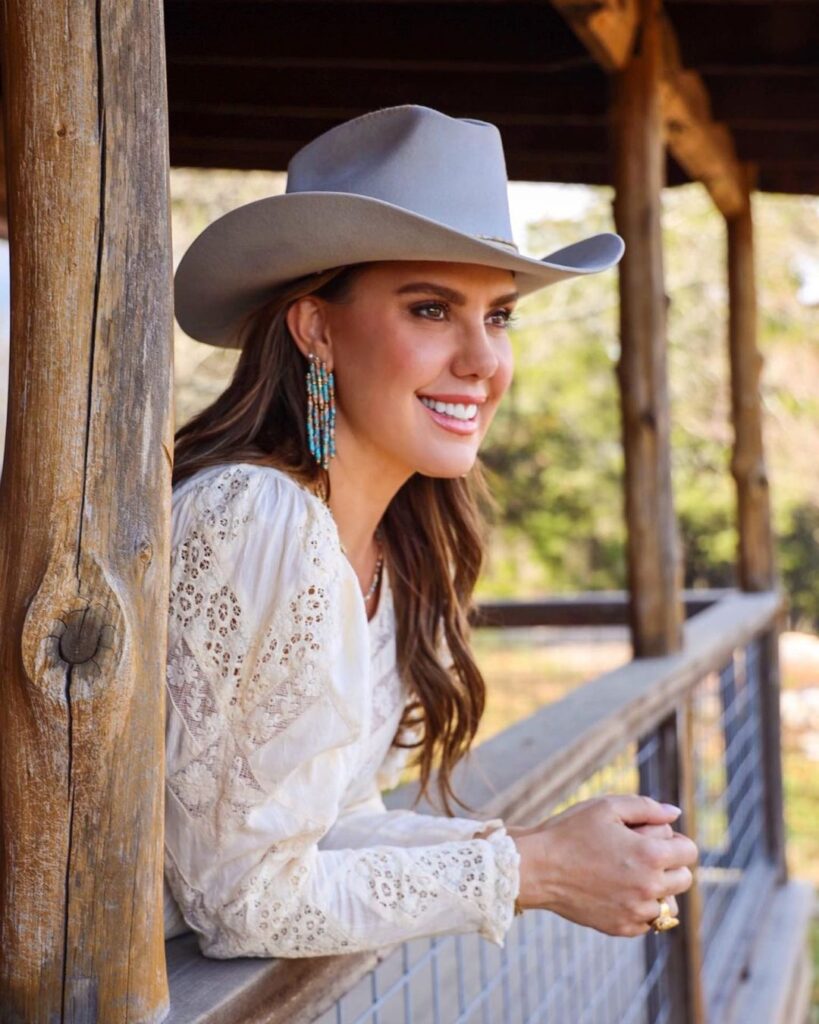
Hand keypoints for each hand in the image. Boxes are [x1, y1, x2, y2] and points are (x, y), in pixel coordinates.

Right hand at [511, 794, 698, 936]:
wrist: (537, 868)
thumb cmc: (570, 831)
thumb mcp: (607, 807)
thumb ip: (646, 807)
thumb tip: (674, 813)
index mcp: (650, 855)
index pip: (689, 852)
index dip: (676, 840)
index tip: (657, 837)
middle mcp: (649, 887)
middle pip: (684, 879)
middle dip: (669, 864)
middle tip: (641, 853)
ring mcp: (636, 912)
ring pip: (669, 906)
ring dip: (660, 891)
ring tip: (633, 876)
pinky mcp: (622, 927)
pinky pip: (648, 922)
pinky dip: (641, 908)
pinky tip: (618, 891)